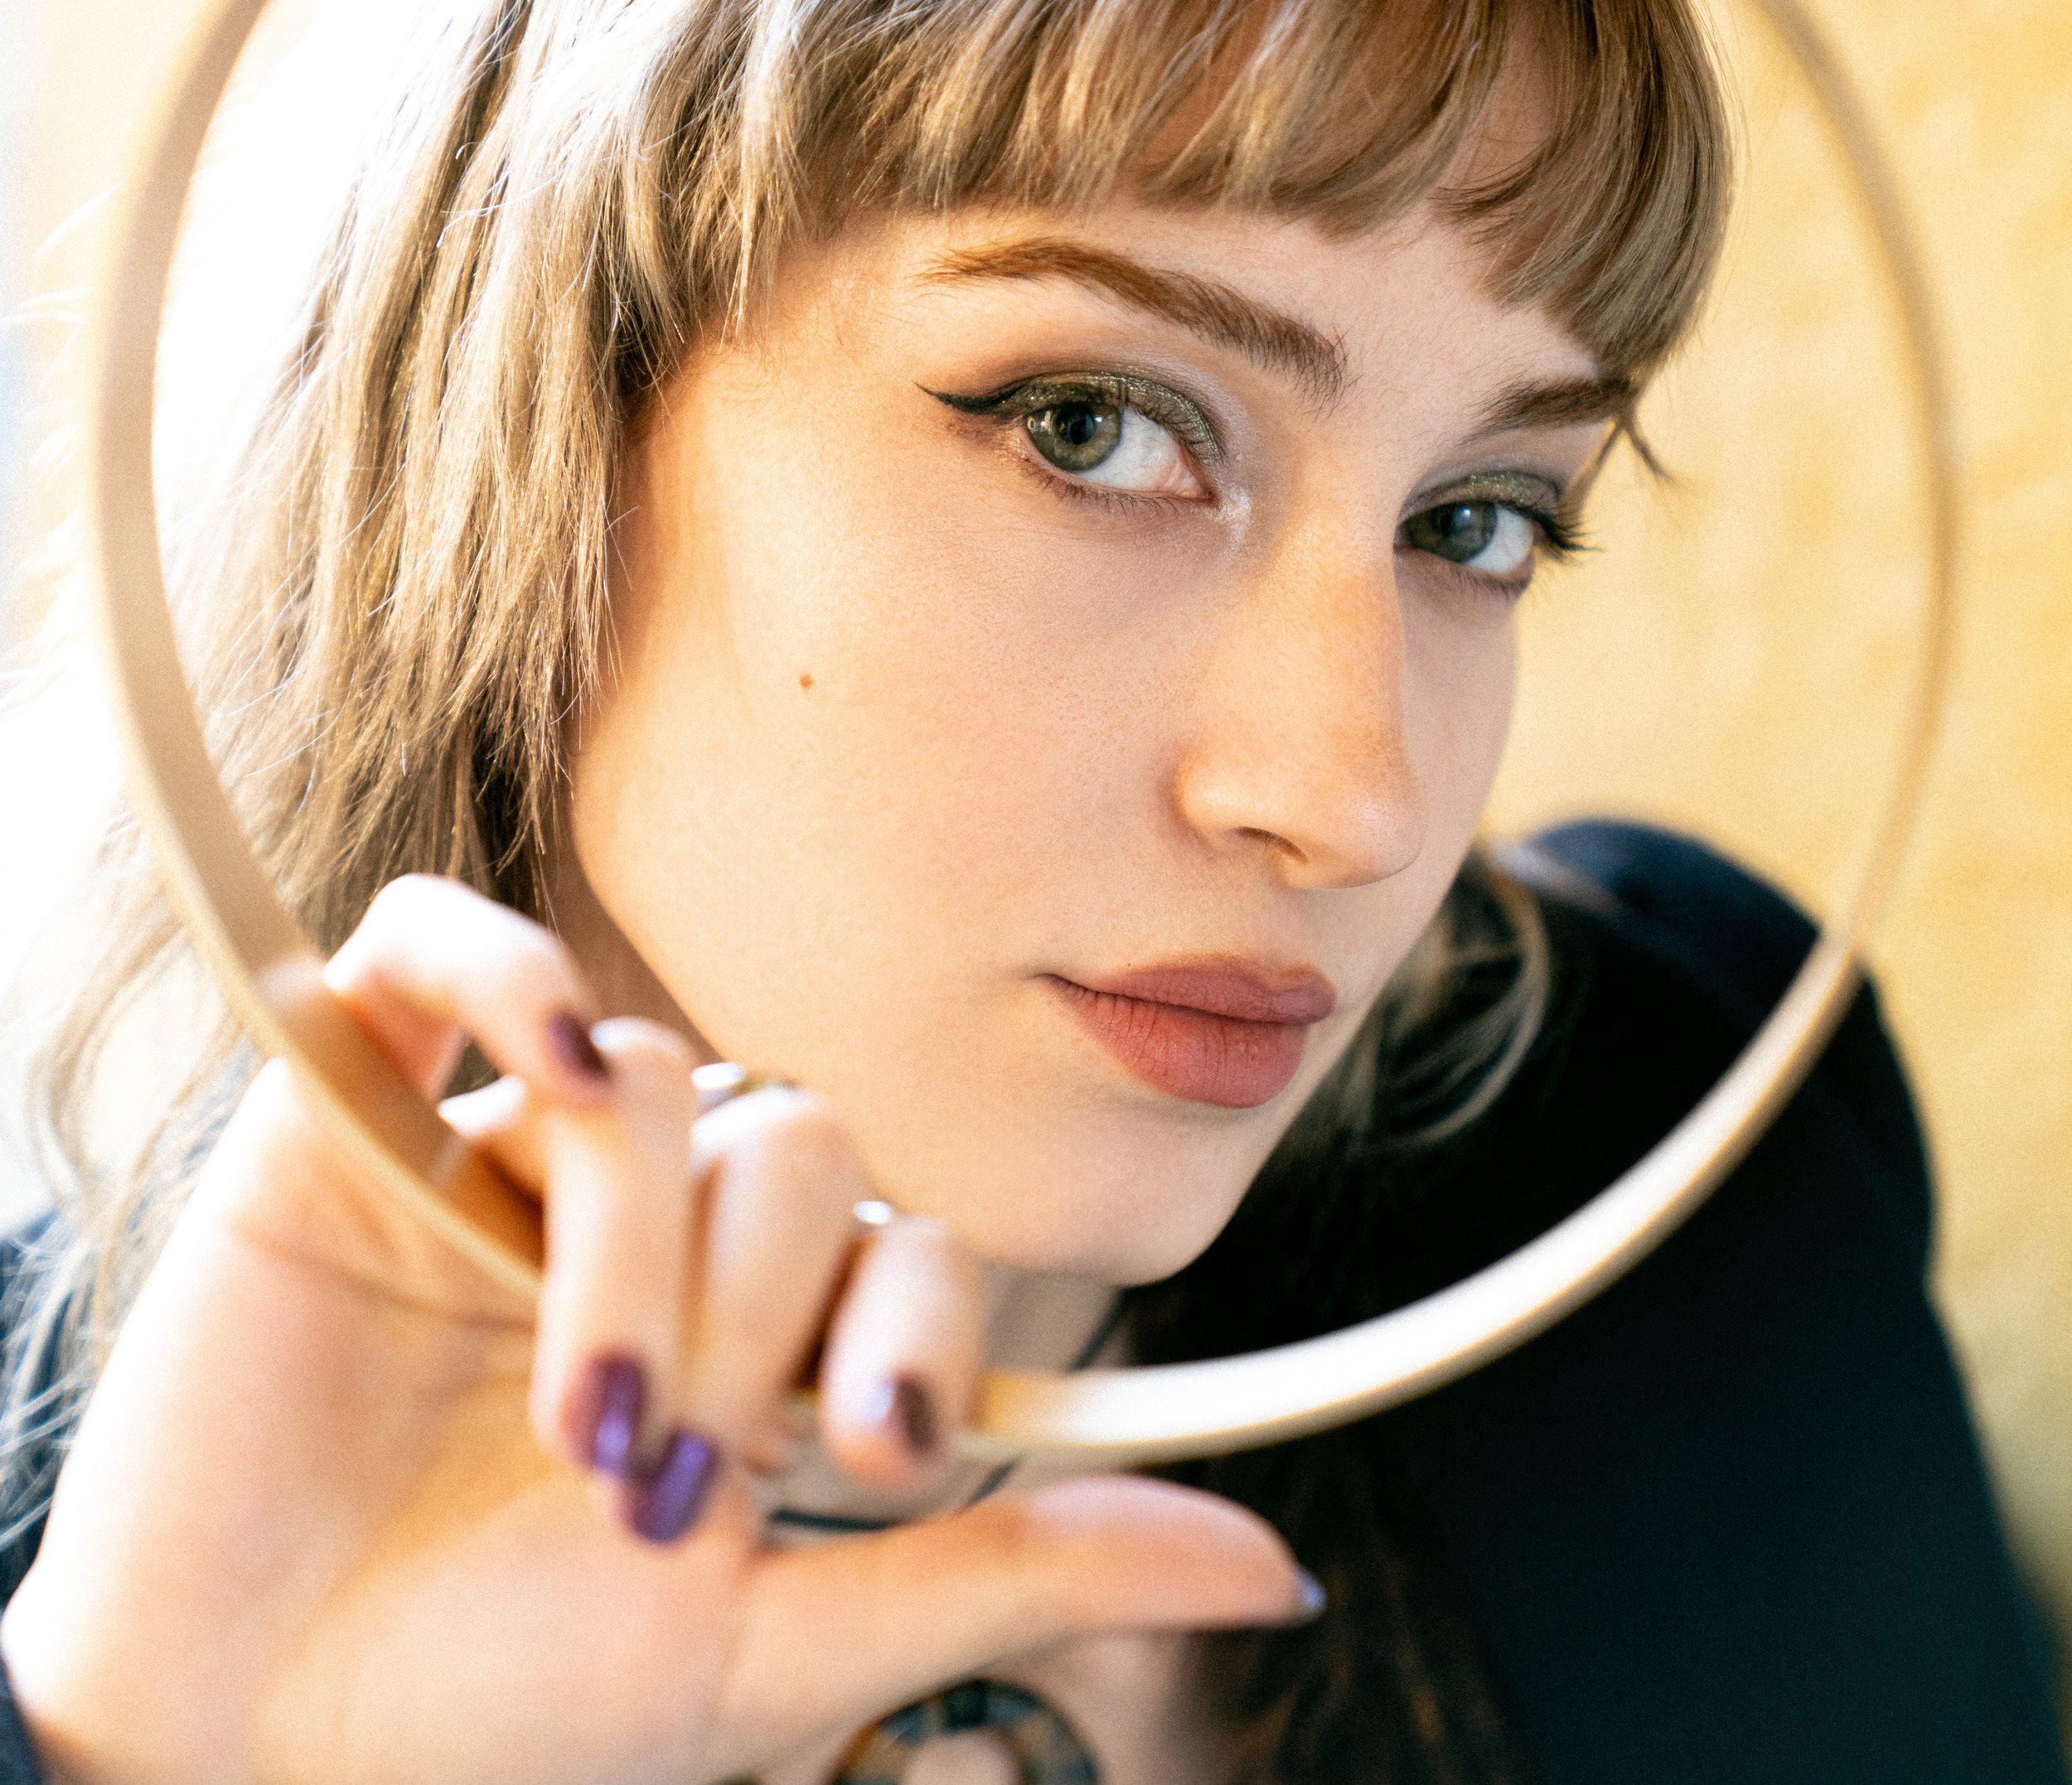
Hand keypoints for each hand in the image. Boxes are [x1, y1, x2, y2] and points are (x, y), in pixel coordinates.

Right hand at [0, 876, 1313, 1784]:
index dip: (914, 1324)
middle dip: (747, 1323)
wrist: (240, 1743)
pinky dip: (509, 975)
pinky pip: (447, 944)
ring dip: (640, 1252)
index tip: (869, 1452)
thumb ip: (1011, 1573)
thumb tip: (1277, 1571)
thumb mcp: (782, 1656)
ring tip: (578, 1416)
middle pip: (793, 1151)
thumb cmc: (502, 1717)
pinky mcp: (357, 1101)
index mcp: (762, 1331)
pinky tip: (555, 1065)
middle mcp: (654, 1222)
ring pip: (655, 1084)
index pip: (910, 1240)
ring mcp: (507, 1151)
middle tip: (656, 1483)